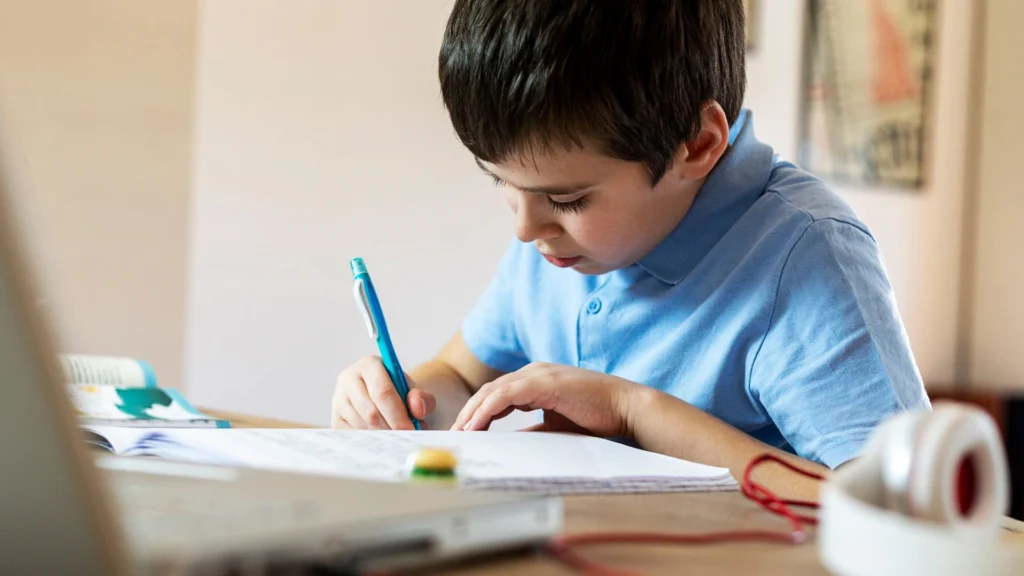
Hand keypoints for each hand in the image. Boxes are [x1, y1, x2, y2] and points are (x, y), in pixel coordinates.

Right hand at [332, 355, 434, 428]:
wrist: (385, 398)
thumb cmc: (401, 394)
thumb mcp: (415, 392)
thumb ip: (423, 398)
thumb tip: (417, 407)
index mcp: (370, 365)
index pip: (382, 392)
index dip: (398, 414)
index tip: (411, 430)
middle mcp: (349, 378)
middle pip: (371, 412)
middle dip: (391, 428)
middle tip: (405, 437)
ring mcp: (338, 399)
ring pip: (362, 426)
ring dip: (382, 435)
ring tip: (394, 432)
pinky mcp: (335, 418)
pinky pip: (352, 436)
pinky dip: (370, 440)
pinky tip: (380, 436)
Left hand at [450, 363, 638, 436]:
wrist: (625, 407)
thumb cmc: (597, 416)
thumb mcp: (556, 424)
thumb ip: (534, 428)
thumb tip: (513, 442)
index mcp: (535, 379)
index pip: (496, 394)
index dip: (477, 413)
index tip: (464, 434)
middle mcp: (533, 372)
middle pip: (489, 391)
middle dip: (468, 414)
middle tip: (452, 436)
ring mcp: (537, 374)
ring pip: (493, 391)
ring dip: (472, 413)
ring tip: (460, 433)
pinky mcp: (543, 382)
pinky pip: (505, 395)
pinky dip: (487, 410)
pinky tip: (476, 426)